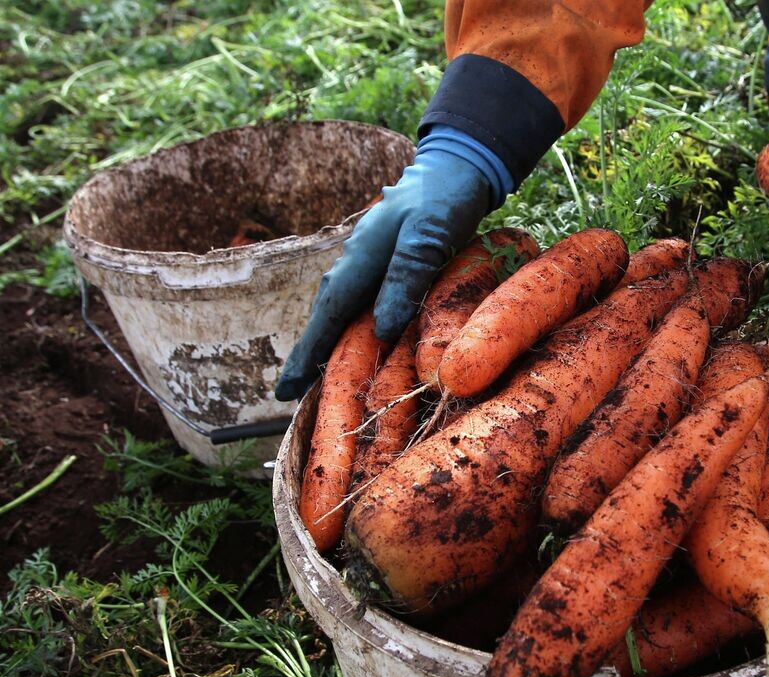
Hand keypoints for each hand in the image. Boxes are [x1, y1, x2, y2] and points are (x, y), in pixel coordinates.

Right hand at [275, 130, 500, 400]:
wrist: (455, 166)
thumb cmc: (444, 199)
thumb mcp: (429, 236)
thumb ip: (405, 278)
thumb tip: (382, 329)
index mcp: (361, 257)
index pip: (329, 314)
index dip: (309, 352)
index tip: (287, 388)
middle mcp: (356, 261)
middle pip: (326, 315)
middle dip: (308, 353)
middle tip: (289, 393)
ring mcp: (368, 260)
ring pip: (341, 309)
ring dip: (326, 341)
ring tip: (313, 376)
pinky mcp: (384, 261)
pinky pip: (360, 301)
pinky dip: (350, 325)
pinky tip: (353, 341)